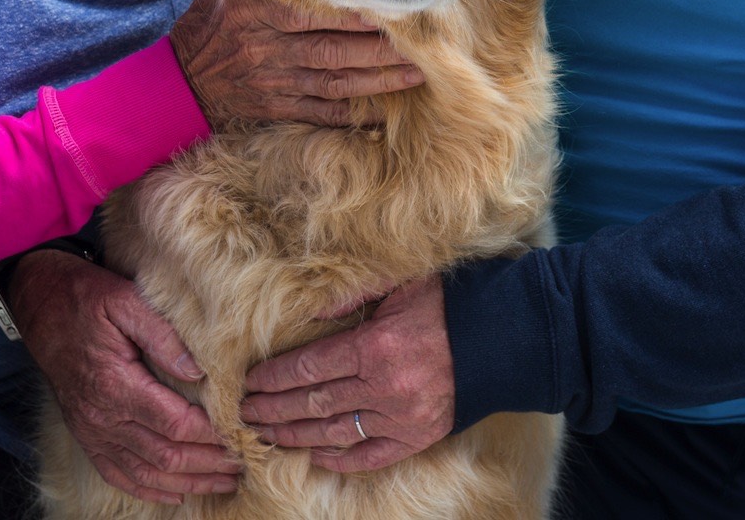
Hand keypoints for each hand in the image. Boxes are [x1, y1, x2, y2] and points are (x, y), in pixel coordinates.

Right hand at [11, 250, 240, 503]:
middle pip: (165, 454)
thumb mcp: (125, 300)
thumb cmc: (86, 299)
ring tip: (223, 481)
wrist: (41, 306)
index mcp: (115, 384)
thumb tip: (199, 372)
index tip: (240, 434)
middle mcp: (102, 416)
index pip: (174, 422)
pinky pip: (118, 474)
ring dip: (188, 481)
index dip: (210, 434)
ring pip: (146, 472)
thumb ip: (163, 336)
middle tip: (242, 464)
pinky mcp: (86, 435)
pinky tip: (177, 492)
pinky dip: (149, 489)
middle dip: (208, 463)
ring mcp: (92, 431)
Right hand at [170, 0, 421, 126]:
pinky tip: (381, 112)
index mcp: (262, 14)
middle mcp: (272, 50)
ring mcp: (275, 82)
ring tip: (415, 76)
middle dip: (382, 51)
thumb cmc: (207, 24)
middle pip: (337, 51)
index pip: (319, 14)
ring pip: (336, 83)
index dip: (358, 16)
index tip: (393, 9)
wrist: (173, 78)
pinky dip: (351, 115)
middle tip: (424, 46)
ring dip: (378, 81)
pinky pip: (319, 113)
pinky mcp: (275, 107)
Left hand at [238, 275, 454, 471]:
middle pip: (313, 402)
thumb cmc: (446, 306)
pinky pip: (370, 455)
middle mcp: (383, 387)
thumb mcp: (400, 286)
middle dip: (273, 409)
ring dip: (295, 435)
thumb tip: (311, 312)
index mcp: (374, 346)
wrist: (500, 340)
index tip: (249, 382)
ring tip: (265, 435)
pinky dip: (340, 458)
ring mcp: (399, 417)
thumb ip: (353, 296)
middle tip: (244, 413)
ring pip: (334, 431)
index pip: (309, 367)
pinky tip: (315, 455)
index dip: (274, 377)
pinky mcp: (416, 438)